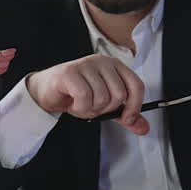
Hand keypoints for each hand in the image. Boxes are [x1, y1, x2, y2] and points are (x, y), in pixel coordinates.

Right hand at [25, 54, 148, 134]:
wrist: (46, 91)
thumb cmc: (76, 94)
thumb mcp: (104, 105)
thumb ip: (123, 115)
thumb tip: (144, 128)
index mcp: (114, 66)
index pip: (136, 85)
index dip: (135, 106)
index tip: (126, 118)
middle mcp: (102, 61)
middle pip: (119, 95)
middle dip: (104, 109)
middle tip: (91, 106)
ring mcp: (86, 64)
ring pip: (102, 98)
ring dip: (90, 110)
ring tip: (80, 103)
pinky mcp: (70, 72)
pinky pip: (85, 98)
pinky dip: (79, 108)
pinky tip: (72, 103)